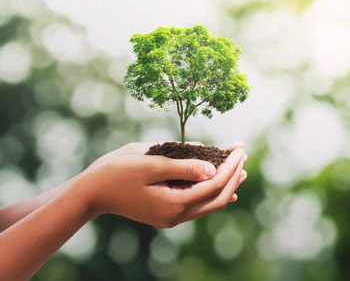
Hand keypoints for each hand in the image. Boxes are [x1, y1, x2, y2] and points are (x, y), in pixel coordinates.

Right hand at [80, 141, 247, 227]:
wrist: (91, 192)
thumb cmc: (118, 172)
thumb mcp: (152, 164)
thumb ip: (184, 167)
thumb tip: (213, 169)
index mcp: (174, 203)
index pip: (214, 184)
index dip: (231, 166)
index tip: (240, 148)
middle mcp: (176, 215)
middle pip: (217, 197)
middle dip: (233, 174)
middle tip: (242, 153)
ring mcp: (172, 217)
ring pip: (210, 204)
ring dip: (227, 185)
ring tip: (240, 168)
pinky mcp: (167, 213)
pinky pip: (198, 206)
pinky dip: (213, 193)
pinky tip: (223, 186)